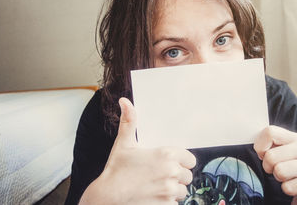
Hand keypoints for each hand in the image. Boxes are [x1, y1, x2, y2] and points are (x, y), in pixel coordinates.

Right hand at [79, 98, 195, 204]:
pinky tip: (154, 198)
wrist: (106, 198)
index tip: (170, 164)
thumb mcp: (124, 143)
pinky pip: (175, 204)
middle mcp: (171, 173)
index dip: (181, 162)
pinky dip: (167, 202)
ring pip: (182, 191)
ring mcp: (169, 192)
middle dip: (177, 177)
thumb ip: (129, 121)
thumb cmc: (115, 170)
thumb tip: (124, 101)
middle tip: (160, 176)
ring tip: (156, 187)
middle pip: (188, 176)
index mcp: (166, 155)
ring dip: (173, 191)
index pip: (190, 159)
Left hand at [254, 126, 296, 204]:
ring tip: (286, 177)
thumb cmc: (292, 167)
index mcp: (293, 137)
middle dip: (268, 167)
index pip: (269, 132)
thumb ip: (268, 144)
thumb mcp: (281, 152)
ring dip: (278, 178)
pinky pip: (289, 187)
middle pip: (270, 156)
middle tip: (275, 169)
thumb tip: (254, 143)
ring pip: (279, 171)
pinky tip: (295, 186)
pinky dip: (287, 189)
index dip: (260, 147)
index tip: (263, 155)